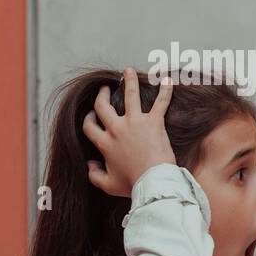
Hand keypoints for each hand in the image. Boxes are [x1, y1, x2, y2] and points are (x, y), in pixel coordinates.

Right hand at [83, 68, 175, 197]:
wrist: (154, 181)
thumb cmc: (133, 184)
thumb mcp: (108, 184)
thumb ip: (94, 175)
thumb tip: (90, 165)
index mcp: (104, 143)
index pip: (89, 126)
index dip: (88, 120)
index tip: (91, 116)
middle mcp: (116, 129)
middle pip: (103, 106)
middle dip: (101, 96)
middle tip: (103, 89)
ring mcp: (135, 123)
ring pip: (129, 96)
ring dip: (128, 82)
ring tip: (127, 71)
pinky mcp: (154, 122)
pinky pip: (161, 103)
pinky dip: (165, 91)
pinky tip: (168, 79)